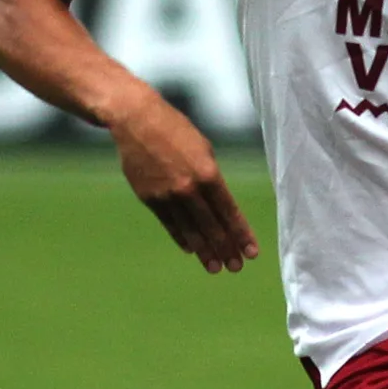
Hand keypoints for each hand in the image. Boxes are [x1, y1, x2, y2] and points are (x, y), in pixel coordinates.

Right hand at [107, 90, 260, 272]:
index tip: (251, 253)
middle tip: (236, 267)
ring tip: (215, 268)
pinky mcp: (149, 198)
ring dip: (205, 251)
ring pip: (191, 231)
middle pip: (212, 226)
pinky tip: (191, 249)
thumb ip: (212, 178)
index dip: (241, 234)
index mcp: (208, 173)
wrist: (136, 121)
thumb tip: (218, 205)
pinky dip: (182, 238)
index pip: (229, 212)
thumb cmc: (175, 130)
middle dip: (226, 248)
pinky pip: (170, 224)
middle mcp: (189, 188)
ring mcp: (167, 196)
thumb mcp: (203, 149)